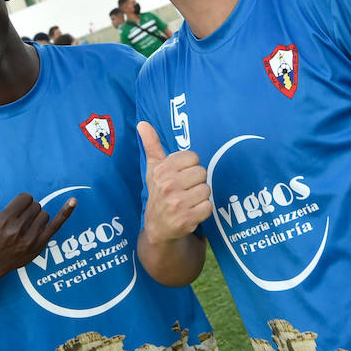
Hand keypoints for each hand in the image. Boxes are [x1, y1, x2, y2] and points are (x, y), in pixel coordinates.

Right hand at [0, 174, 75, 277]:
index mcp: (4, 220)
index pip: (25, 198)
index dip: (21, 202)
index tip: (14, 210)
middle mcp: (17, 230)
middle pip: (35, 205)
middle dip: (28, 210)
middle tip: (18, 220)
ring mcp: (30, 239)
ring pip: (44, 214)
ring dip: (37, 217)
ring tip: (24, 227)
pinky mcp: (39, 246)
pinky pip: (56, 225)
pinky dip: (65, 213)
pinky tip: (73, 201)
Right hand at [138, 121, 211, 243]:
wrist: (157, 227)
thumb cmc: (159, 192)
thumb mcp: (153, 169)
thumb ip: (151, 145)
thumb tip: (142, 123)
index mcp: (161, 170)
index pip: (193, 157)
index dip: (190, 167)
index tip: (181, 175)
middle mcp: (167, 186)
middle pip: (202, 173)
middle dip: (196, 181)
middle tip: (185, 190)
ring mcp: (177, 204)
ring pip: (206, 189)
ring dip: (200, 196)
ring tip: (188, 201)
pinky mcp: (186, 220)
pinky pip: (208, 206)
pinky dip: (203, 210)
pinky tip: (191, 212)